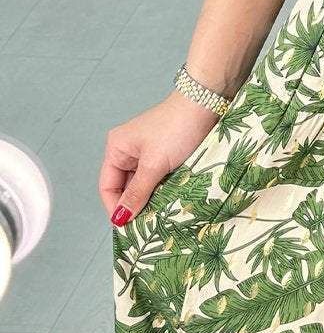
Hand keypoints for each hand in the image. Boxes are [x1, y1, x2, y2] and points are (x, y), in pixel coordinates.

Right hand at [99, 92, 219, 224]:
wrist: (207, 103)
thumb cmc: (178, 128)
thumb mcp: (155, 164)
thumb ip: (138, 192)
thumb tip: (120, 218)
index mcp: (117, 148)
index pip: (107, 187)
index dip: (115, 209)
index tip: (128, 229)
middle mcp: (128, 150)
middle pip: (124, 187)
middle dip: (134, 206)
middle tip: (147, 227)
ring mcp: (147, 152)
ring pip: (143, 185)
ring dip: (150, 199)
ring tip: (160, 217)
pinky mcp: (165, 154)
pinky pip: (157, 179)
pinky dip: (162, 191)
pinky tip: (170, 202)